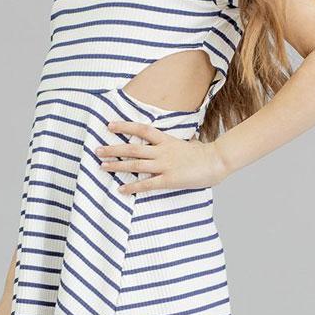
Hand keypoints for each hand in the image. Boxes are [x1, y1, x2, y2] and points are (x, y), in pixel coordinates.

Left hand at [96, 120, 228, 193]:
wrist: (217, 161)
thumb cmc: (205, 153)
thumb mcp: (188, 143)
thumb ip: (177, 143)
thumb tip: (176, 142)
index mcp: (166, 140)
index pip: (141, 129)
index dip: (124, 126)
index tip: (109, 125)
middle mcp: (162, 151)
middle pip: (132, 148)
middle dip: (113, 149)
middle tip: (97, 150)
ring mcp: (165, 165)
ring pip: (136, 164)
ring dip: (117, 166)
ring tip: (102, 166)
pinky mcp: (169, 179)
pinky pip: (147, 183)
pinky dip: (133, 186)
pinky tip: (121, 189)